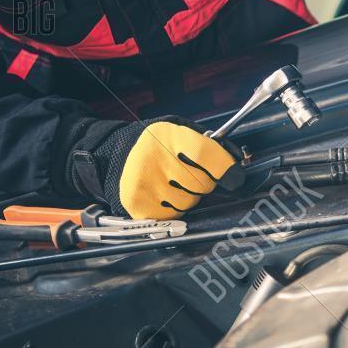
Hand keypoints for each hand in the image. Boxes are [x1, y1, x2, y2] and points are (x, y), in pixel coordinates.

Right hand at [64, 119, 245, 219]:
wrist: (112, 156)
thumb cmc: (154, 144)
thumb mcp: (178, 131)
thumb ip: (207, 144)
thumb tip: (235, 164)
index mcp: (168, 135)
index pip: (208, 156)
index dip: (226, 169)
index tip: (234, 176)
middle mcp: (154, 160)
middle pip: (202, 184)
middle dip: (205, 182)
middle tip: (190, 174)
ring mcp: (145, 185)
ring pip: (189, 203)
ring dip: (189, 196)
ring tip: (172, 182)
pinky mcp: (138, 205)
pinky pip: (173, 216)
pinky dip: (174, 208)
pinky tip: (162, 194)